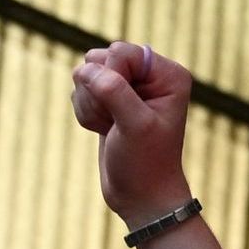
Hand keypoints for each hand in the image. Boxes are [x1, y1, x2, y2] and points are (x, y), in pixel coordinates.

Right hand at [71, 41, 197, 219]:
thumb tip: (86, 68)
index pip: (121, 52)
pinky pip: (81, 91)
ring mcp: (128, 86)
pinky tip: (104, 130)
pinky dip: (85, 113)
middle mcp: (150, 75)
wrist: (141, 196)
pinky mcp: (110, 100)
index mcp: (167, 74)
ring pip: (86, 74)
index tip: (120, 111)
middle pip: (100, 59)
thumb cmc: (146, 163)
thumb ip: (114, 91)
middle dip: (97, 92)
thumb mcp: (134, 125)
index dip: (110, 77)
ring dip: (89, 104)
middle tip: (114, 121)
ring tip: (110, 127)